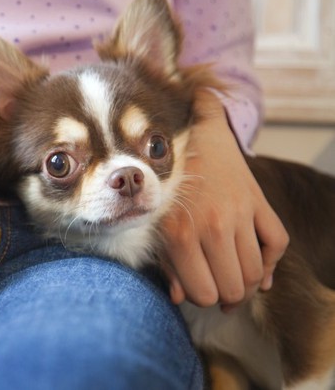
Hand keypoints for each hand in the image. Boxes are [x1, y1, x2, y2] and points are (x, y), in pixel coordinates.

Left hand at [160, 91, 288, 309]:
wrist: (190, 136)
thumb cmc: (165, 185)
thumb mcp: (155, 223)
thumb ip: (166, 262)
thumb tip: (181, 298)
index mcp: (180, 233)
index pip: (203, 292)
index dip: (201, 299)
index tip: (197, 290)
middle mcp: (212, 225)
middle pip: (233, 287)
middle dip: (226, 297)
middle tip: (218, 290)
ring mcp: (239, 213)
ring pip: (256, 272)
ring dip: (248, 284)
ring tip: (235, 281)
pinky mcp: (259, 201)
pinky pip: (278, 243)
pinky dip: (272, 262)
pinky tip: (259, 268)